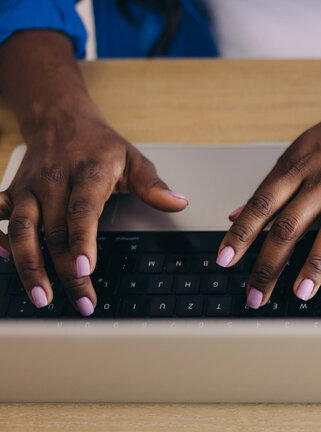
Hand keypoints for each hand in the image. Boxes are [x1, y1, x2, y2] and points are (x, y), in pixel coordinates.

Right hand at [0, 112, 187, 314]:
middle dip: (66, 271)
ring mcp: (30, 187)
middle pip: (57, 231)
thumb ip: (154, 185)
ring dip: (29, 264)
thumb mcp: (134, 159)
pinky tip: (3, 257)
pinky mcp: (13, 191)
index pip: (83, 211)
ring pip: (23, 228)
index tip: (86, 269)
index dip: (83, 241)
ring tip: (40, 296)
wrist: (59, 116)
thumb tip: (179, 203)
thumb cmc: (100, 144)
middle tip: (81, 302)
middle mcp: (54, 181)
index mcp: (88, 174)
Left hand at [216, 92, 320, 307]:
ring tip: (302, 292)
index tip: (225, 259)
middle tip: (256, 294)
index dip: (241, 233)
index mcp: (297, 169)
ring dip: (315, 265)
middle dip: (270, 263)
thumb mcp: (295, 155)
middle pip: (291, 225)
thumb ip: (268, 188)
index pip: (262, 204)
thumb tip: (234, 215)